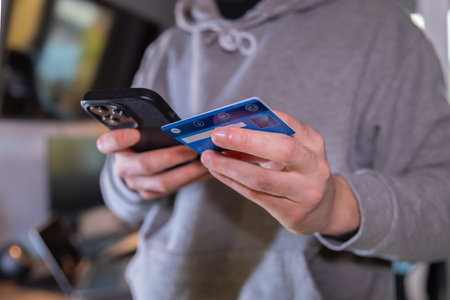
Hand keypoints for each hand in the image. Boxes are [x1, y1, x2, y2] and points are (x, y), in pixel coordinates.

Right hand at [97, 128, 209, 198]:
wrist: (139, 161)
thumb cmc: (144, 137)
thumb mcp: (142, 129)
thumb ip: (151, 126)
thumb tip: (180, 124)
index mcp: (115, 147)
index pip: (107, 144)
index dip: (119, 139)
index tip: (134, 133)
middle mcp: (122, 167)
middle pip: (145, 165)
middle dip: (172, 157)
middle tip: (193, 149)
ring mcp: (136, 184)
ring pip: (163, 182)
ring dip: (189, 172)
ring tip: (207, 161)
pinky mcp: (150, 194)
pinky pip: (173, 189)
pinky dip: (193, 179)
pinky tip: (208, 170)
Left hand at [200, 111, 359, 235]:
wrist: (323, 209)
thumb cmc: (298, 172)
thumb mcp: (292, 152)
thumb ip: (267, 140)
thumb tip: (227, 132)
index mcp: (314, 143)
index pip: (287, 123)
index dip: (257, 120)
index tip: (229, 119)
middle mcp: (315, 166)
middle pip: (281, 149)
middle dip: (245, 141)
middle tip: (216, 136)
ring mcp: (307, 192)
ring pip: (262, 179)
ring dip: (230, 167)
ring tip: (209, 158)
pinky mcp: (293, 213)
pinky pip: (256, 196)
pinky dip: (233, 182)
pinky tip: (218, 173)